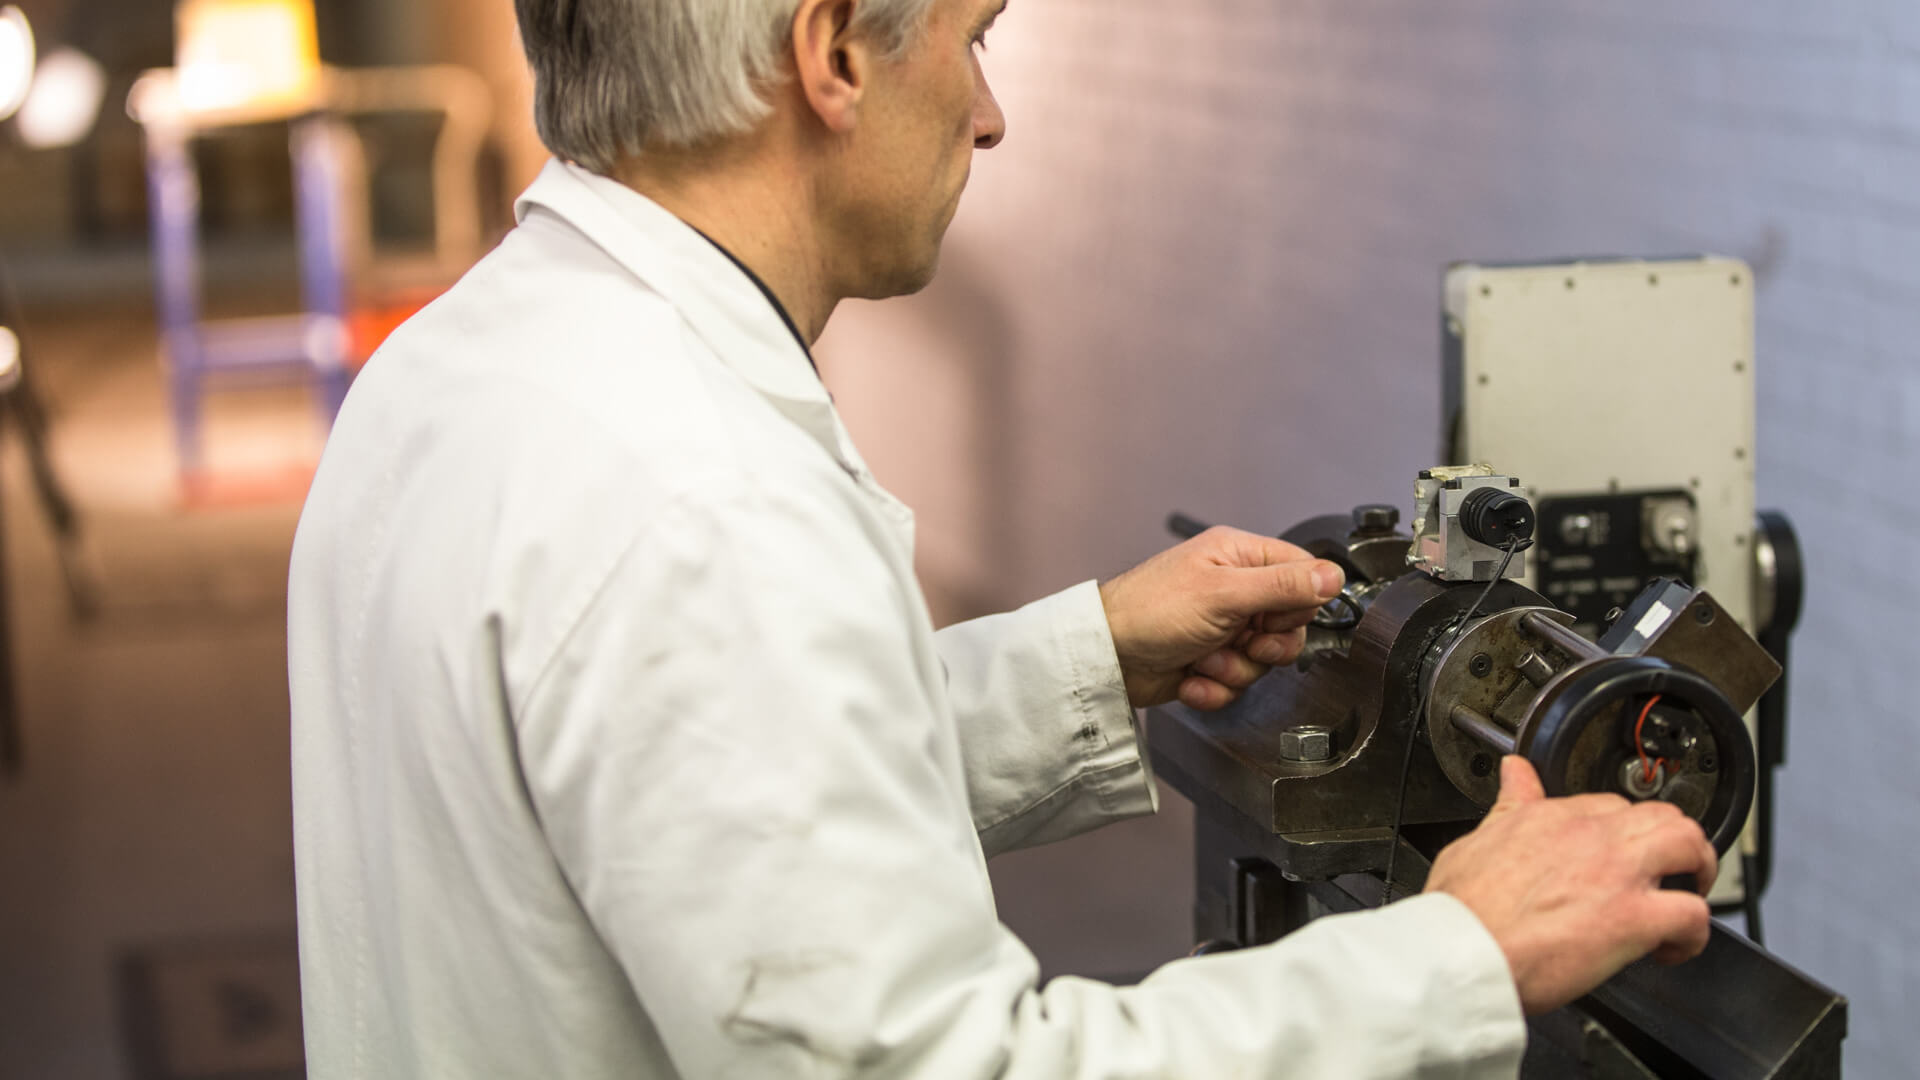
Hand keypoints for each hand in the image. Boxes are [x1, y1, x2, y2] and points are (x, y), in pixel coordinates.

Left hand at [1097, 527, 1344, 709]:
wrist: (1105, 656)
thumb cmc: (1147, 610)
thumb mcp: (1223, 594)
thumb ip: (1282, 586)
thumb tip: (1333, 575)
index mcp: (1239, 557)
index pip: (1302, 576)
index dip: (1298, 604)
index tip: (1274, 617)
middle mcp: (1234, 589)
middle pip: (1288, 625)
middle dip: (1265, 646)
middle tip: (1242, 642)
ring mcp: (1222, 627)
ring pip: (1263, 661)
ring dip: (1234, 669)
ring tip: (1205, 659)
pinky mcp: (1209, 660)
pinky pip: (1236, 683)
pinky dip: (1214, 688)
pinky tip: (1191, 678)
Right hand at [1426, 757, 1718, 1014]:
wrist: (1461, 951)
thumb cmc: (1462, 911)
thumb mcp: (1474, 839)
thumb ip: (1506, 806)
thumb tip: (1512, 773)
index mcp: (1550, 816)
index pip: (1607, 804)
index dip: (1619, 831)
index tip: (1617, 855)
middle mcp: (1590, 835)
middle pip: (1660, 814)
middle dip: (1674, 840)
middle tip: (1671, 869)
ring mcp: (1617, 874)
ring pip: (1688, 844)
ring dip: (1698, 870)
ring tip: (1688, 895)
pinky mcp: (1634, 918)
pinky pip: (1693, 914)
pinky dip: (1693, 935)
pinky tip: (1672, 949)